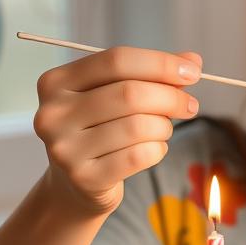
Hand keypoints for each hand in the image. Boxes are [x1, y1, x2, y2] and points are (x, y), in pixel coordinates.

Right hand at [33, 45, 200, 221]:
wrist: (75, 184)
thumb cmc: (101, 127)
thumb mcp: (118, 93)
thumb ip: (153, 73)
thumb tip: (192, 61)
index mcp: (56, 82)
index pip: (117, 60)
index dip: (161, 63)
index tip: (193, 72)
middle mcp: (52, 114)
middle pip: (130, 93)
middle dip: (171, 97)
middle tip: (190, 105)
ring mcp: (64, 149)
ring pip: (138, 126)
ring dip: (164, 126)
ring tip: (163, 129)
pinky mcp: (83, 178)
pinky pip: (139, 156)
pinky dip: (158, 149)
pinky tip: (154, 149)